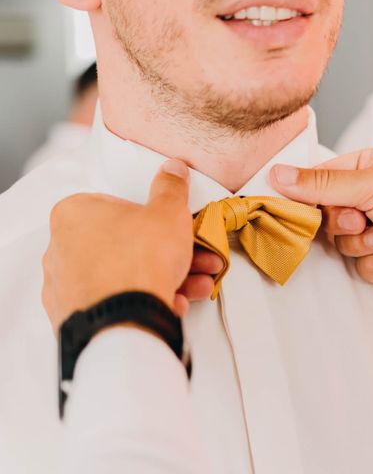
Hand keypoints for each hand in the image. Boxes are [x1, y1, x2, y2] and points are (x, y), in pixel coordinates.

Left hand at [42, 160, 221, 331]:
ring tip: (196, 285)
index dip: (155, 219)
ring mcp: (64, 285)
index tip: (175, 229)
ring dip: (164, 277)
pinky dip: (142, 300)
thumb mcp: (168, 213)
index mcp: (74, 213)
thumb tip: (172, 168)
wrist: (126, 320)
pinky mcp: (72, 315)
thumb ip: (170, 187)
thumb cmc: (141, 260)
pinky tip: (172, 303)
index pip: (118, 206)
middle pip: (125, 243)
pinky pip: (113, 301)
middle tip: (196, 258)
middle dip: (168, 253)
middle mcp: (60, 247)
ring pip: (123, 274)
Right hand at [270, 148, 372, 299]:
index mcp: (370, 169)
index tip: (293, 204)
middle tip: (363, 219)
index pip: (321, 179)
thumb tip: (275, 174)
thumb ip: (322, 184)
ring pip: (342, 244)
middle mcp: (372, 199)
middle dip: (344, 222)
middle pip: (327, 215)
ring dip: (364, 242)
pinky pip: (361, 265)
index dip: (307, 194)